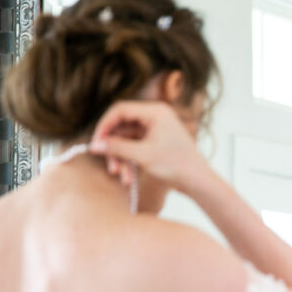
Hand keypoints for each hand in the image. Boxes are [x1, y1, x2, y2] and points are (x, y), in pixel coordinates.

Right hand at [89, 101, 215, 197]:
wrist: (197, 182)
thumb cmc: (176, 166)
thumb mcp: (143, 156)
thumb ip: (117, 148)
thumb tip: (93, 145)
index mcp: (155, 111)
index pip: (120, 110)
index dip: (104, 126)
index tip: (95, 143)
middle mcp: (154, 116)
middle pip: (121, 127)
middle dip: (113, 149)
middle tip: (110, 167)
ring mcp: (154, 130)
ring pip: (126, 140)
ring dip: (121, 159)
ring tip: (122, 177)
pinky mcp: (154, 142)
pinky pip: (134, 148)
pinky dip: (129, 162)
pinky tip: (128, 178)